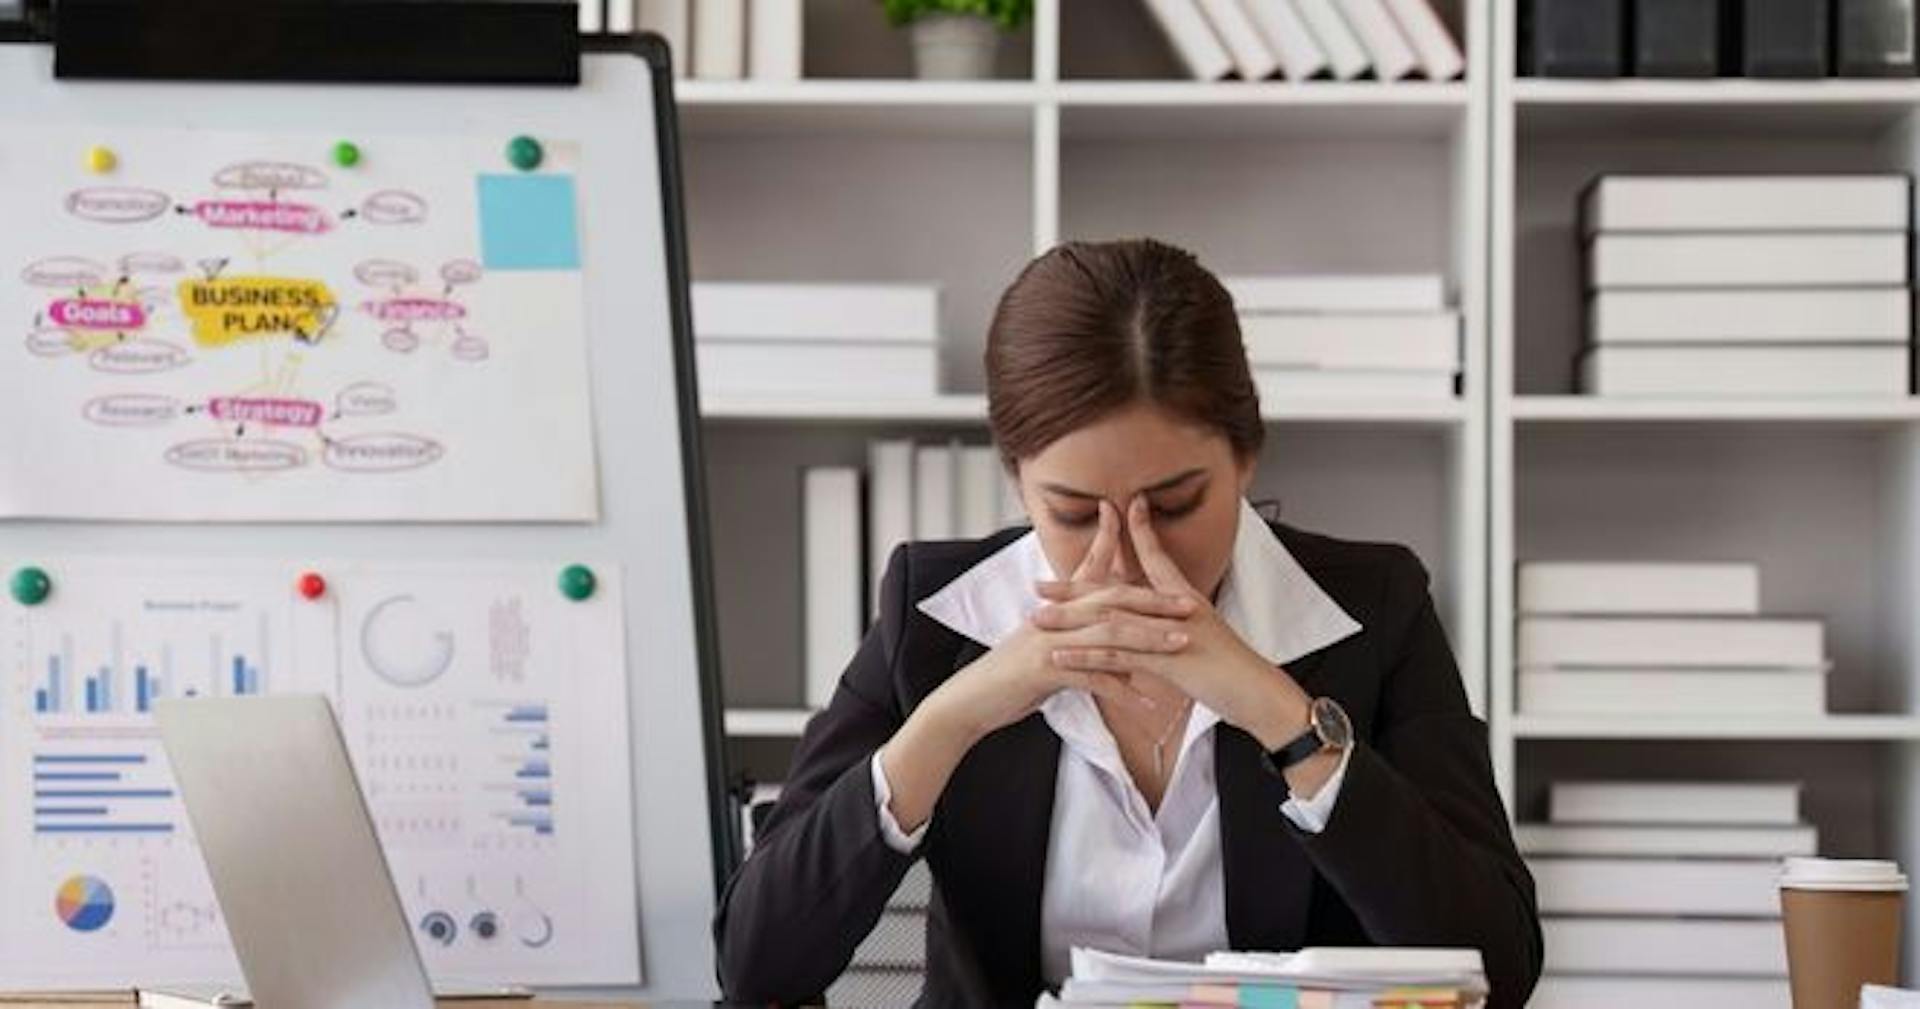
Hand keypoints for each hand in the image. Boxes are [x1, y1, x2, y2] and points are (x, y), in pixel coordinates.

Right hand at [925, 499, 1194, 741]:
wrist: (971, 700)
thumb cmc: (1012, 681)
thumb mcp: (1054, 659)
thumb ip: (1092, 656)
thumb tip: (1132, 667)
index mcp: (1056, 609)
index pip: (1091, 572)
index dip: (1115, 546)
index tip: (1148, 534)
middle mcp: (1054, 617)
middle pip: (1113, 600)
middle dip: (1154, 601)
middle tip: (1191, 605)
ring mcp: (1049, 640)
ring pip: (1109, 633)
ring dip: (1149, 639)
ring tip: (1182, 645)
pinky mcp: (1044, 669)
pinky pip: (1093, 677)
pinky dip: (1123, 690)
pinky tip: (1149, 705)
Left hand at [1036, 495, 1313, 754]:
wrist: (1259, 691)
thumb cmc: (1234, 669)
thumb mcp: (1204, 638)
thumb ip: (1177, 625)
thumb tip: (1157, 623)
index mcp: (1185, 598)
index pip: (1157, 557)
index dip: (1137, 532)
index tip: (1116, 508)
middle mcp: (1175, 608)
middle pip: (1117, 590)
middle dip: (1075, 587)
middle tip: (1038, 585)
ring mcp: (1169, 632)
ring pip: (1110, 621)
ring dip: (1070, 619)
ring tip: (1038, 618)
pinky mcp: (1167, 660)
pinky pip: (1119, 656)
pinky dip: (1086, 655)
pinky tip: (1060, 656)